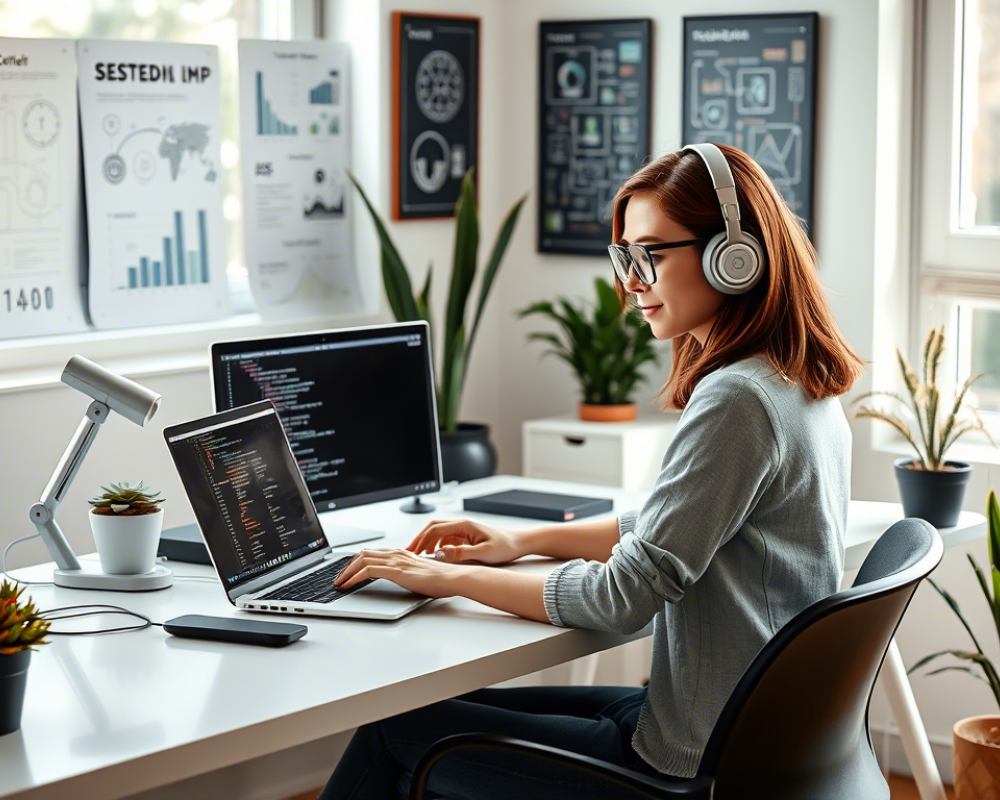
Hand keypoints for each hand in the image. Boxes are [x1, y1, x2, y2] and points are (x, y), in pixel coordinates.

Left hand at [334, 548, 458, 597]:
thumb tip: (400, 579)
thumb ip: (407, 573)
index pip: (372, 553)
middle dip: (347, 566)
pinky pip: (368, 570)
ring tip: (339, 583)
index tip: (347, 572)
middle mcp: (396, 554)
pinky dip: (354, 577)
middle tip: (339, 578)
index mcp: (401, 553)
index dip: (355, 562)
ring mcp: (396, 561)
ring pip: (362, 559)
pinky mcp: (396, 571)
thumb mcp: (418, 574)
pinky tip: (349, 585)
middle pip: (363, 554)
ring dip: (346, 571)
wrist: (453, 578)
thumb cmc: (441, 579)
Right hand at [407, 519, 524, 564]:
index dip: (421, 540)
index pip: (435, 529)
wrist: (519, 543)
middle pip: (433, 528)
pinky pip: (446, 539)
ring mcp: (463, 531)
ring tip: (418, 555)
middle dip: (419, 539)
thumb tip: (440, 554)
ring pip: (438, 533)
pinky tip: (435, 555)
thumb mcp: (483, 553)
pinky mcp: (466, 537)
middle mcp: (462, 525)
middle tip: (409, 552)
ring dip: (427, 542)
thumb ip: (461, 553)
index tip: (412, 551)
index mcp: (464, 525)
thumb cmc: (505, 546)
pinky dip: (436, 546)